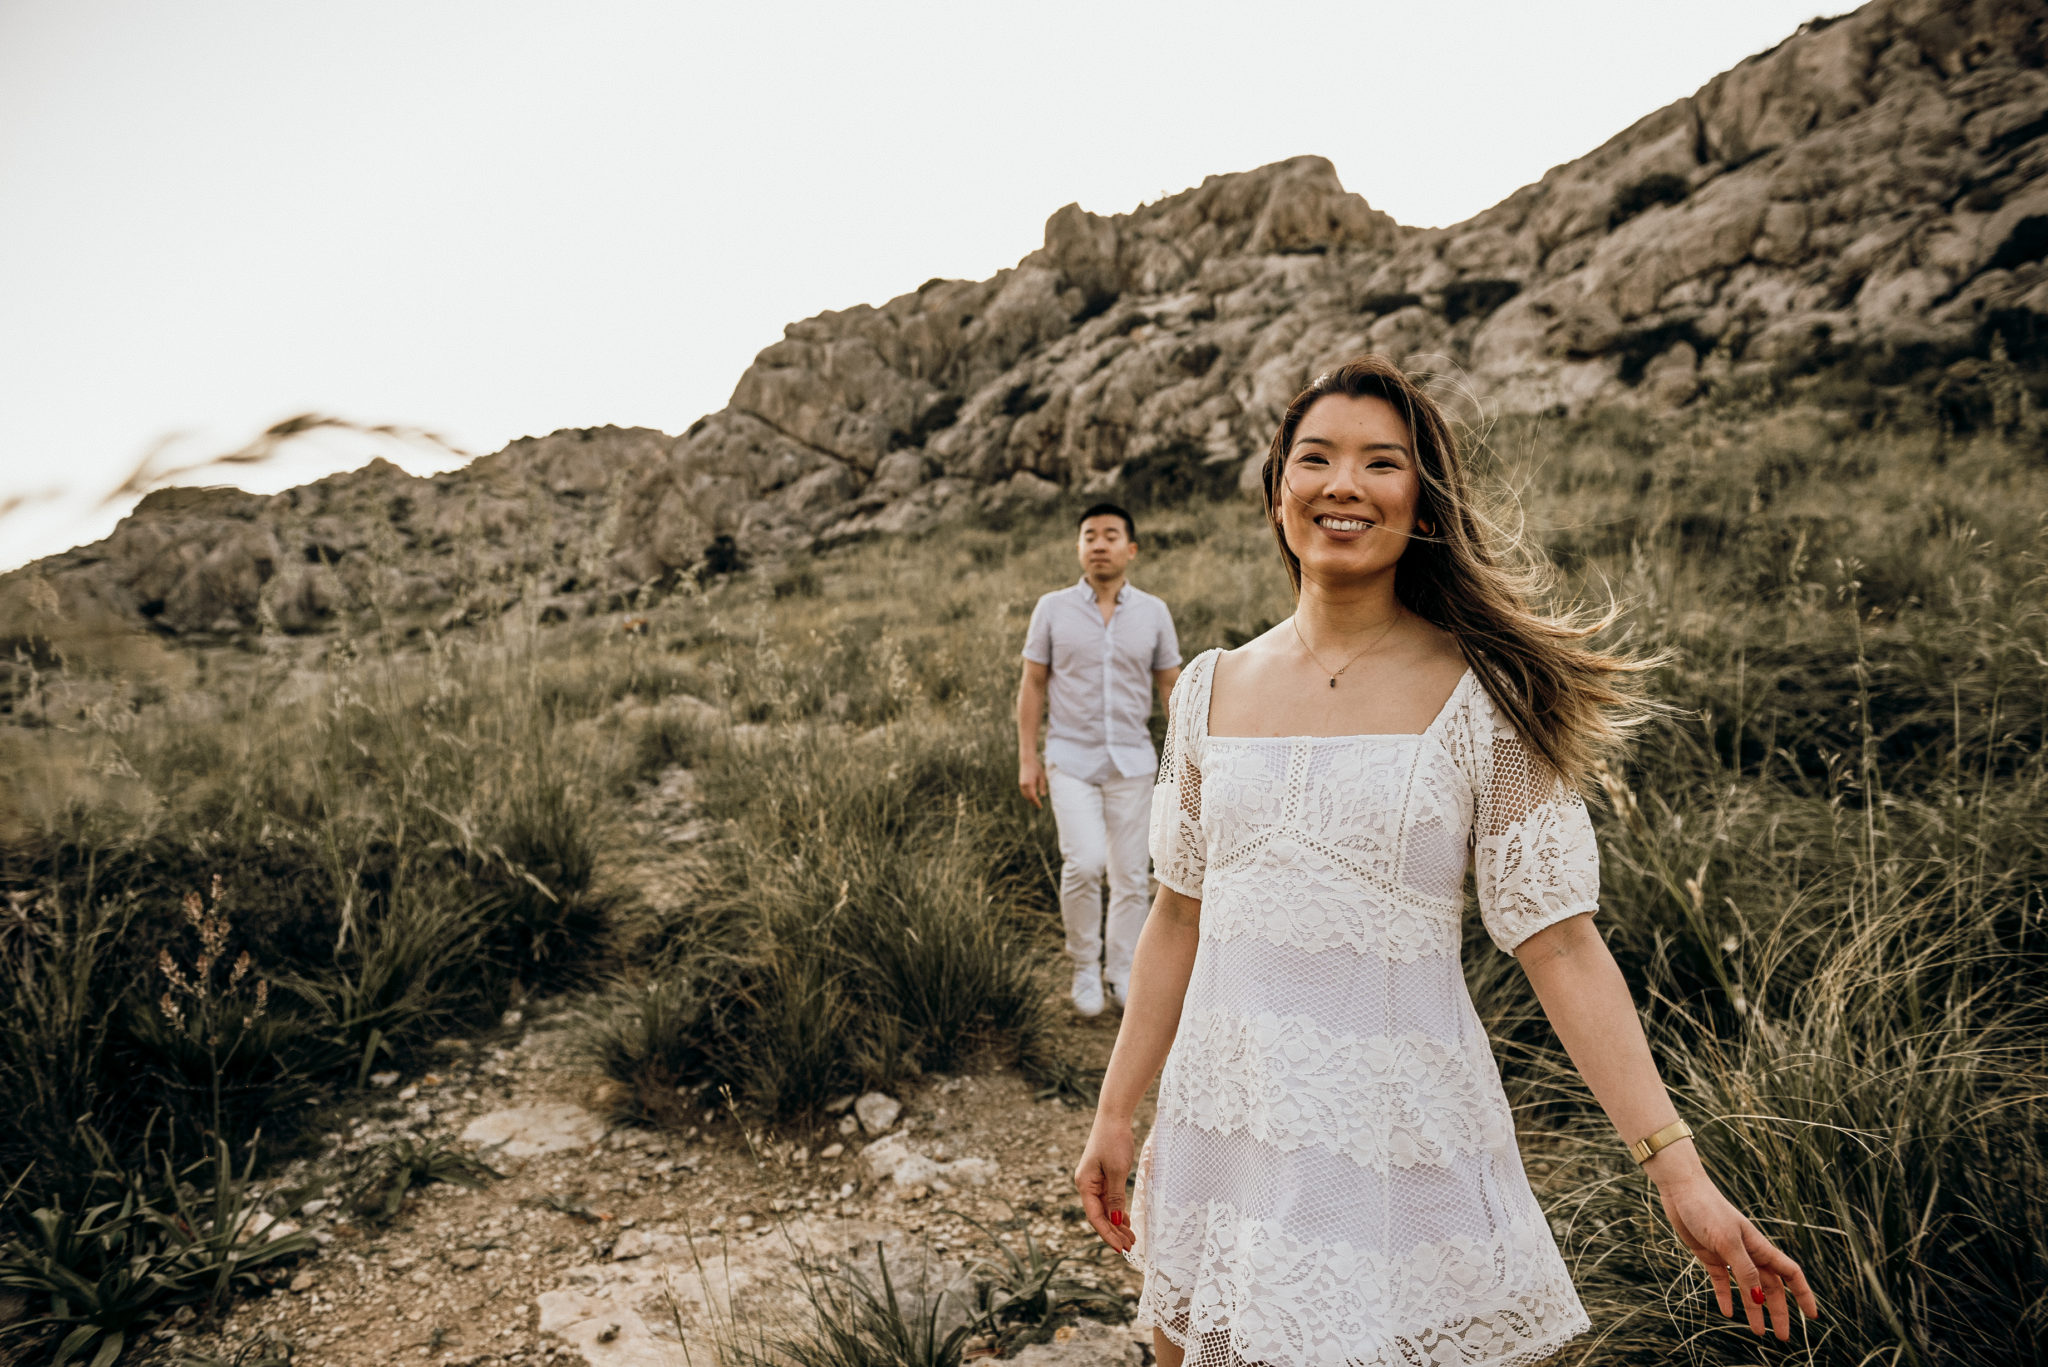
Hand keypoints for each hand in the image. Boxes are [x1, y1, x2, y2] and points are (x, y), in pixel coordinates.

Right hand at [1019, 756, 1047, 807]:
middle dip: (1033, 802)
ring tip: (1035, 802)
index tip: (1040, 807)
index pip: (1033, 797)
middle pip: (1028, 797)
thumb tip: (1043, 795)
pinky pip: (1023, 792)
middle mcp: (1024, 785)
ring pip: (1025, 795)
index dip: (1037, 803)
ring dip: (1029, 799)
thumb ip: (1042, 786)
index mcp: (1030, 784)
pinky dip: (1027, 795)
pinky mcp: (1020, 782)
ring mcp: (1021, 784)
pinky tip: (1031, 796)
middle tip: (1039, 806)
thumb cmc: (1036, 767)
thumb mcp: (1042, 776)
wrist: (1027, 760)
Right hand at [1074, 1115, 1134, 1253]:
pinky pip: (1109, 1199)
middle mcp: (1087, 1185)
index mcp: (1085, 1184)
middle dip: (1114, 1232)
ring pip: (1105, 1209)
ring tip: (1131, 1238)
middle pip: (1100, 1215)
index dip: (1107, 1234)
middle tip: (1130, 1246)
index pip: (1095, 1216)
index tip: (1120, 1248)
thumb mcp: (1116, 1171)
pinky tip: (1126, 1221)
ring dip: (1117, 1223)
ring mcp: (1095, 1181)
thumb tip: (1115, 1220)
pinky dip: (1118, 1211)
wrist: (1114, 1117)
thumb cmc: (1114, 1141)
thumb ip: (1115, 1197)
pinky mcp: (1103, 1176)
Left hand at [1655, 1170, 1818, 1339]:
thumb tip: (1759, 1298)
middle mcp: (1748, 1253)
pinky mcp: (1710, 1255)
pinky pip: (1722, 1281)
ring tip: (1757, 1332)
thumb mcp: (1728, 1242)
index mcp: (1760, 1247)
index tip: (1812, 1316)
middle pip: (1770, 1288)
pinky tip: (1726, 1312)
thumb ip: (1744, 1270)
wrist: (1681, 1190)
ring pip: (1747, 1288)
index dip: (1803, 1295)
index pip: (1790, 1274)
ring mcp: (1729, 1255)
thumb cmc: (1707, 1209)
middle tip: (1781, 1337)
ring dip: (1753, 1309)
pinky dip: (1725, 1296)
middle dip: (1778, 1312)